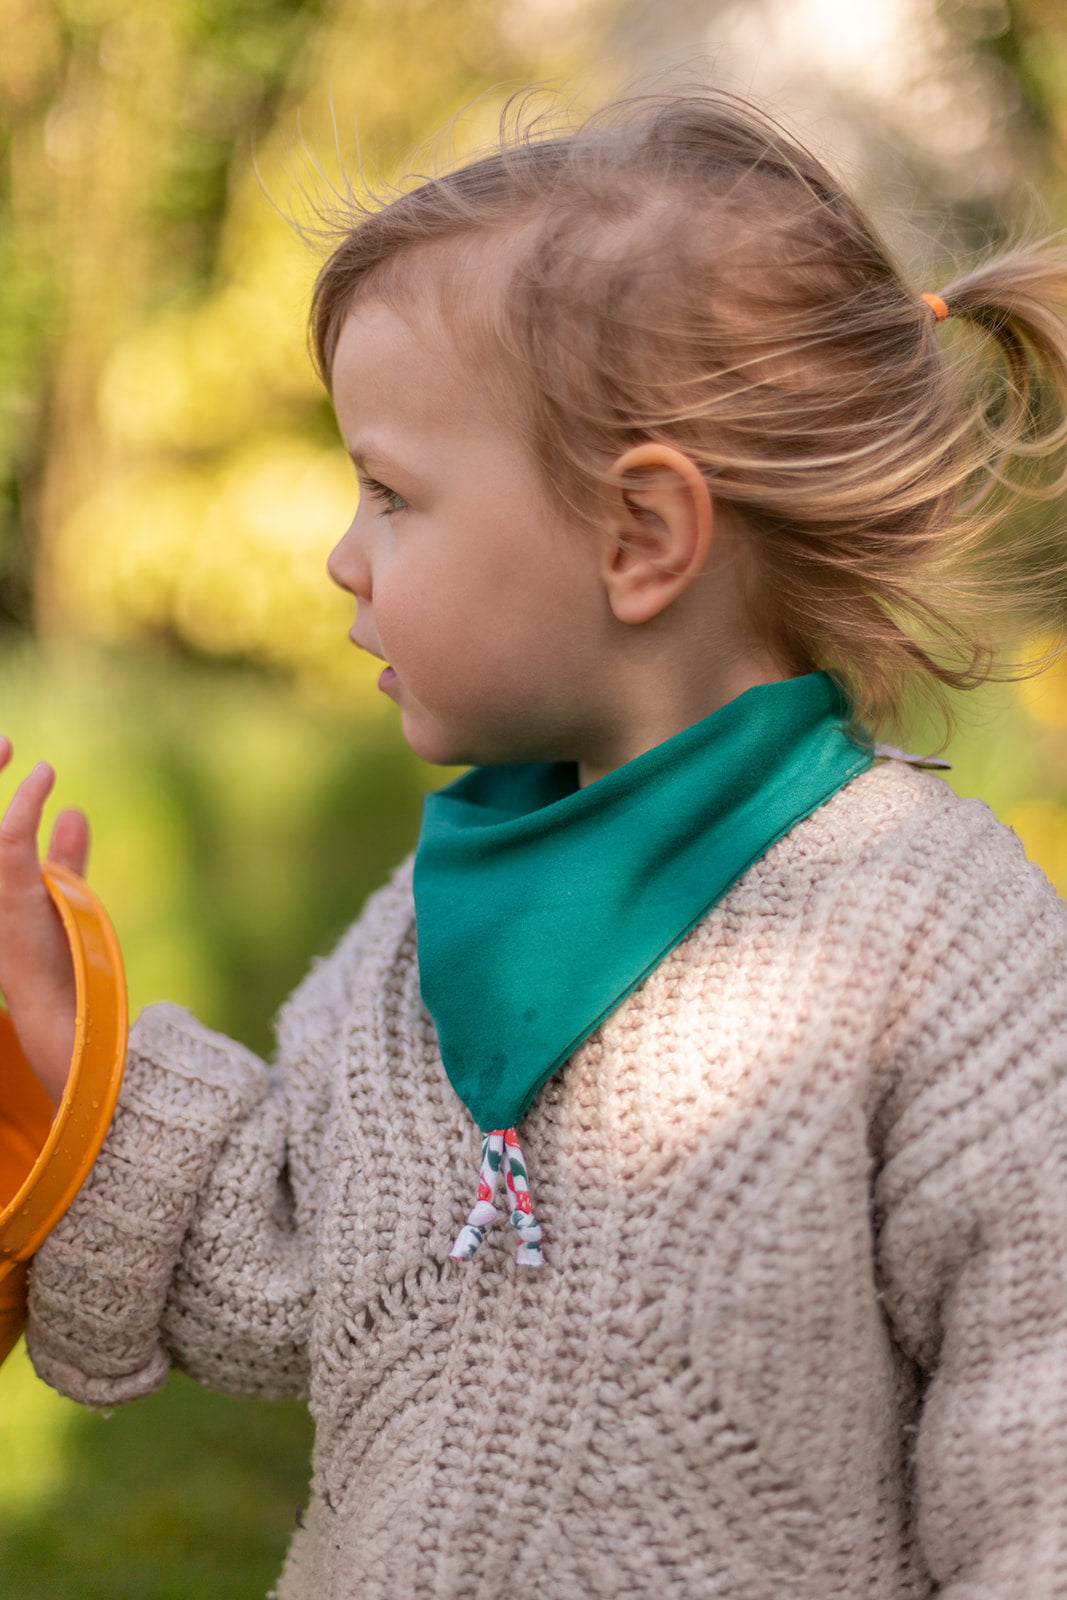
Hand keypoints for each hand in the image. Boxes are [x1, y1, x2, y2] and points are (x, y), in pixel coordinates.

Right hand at [0, 738, 89, 1104]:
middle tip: (3, 742)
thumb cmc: (61, 959)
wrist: (63, 1011)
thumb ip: (65, 855)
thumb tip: (73, 811)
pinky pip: (12, 835)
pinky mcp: (8, 892)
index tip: (5, 751)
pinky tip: (46, 774)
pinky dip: (28, 800)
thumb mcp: (61, 894)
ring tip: (8, 746)